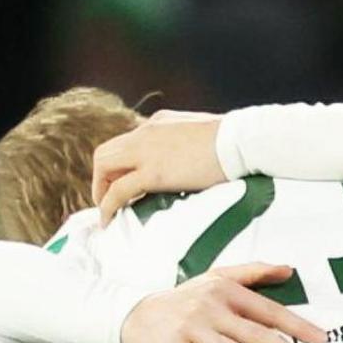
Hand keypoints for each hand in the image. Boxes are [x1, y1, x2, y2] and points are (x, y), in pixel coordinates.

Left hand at [89, 112, 228, 219]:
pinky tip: (109, 220)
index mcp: (158, 122)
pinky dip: (108, 206)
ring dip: (100, 191)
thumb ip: (187, 144)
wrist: (241, 140)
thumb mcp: (202, 133)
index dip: (120, 165)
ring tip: (107, 213)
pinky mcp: (153, 173)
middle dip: (102, 178)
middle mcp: (145, 132)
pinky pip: (118, 191)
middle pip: (106, 153)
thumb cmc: (234, 139)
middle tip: (108, 199)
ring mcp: (146, 151)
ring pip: (104, 167)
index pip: (127, 142)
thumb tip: (190, 161)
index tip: (123, 182)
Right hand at [120, 263, 313, 342]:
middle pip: (257, 335)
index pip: (270, 311)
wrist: (137, 315)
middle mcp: (212, 308)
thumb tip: (288, 269)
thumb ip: (253, 273)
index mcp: (227, 291)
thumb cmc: (185, 299)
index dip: (298, 326)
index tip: (323, 341)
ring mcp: (192, 328)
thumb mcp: (216, 277)